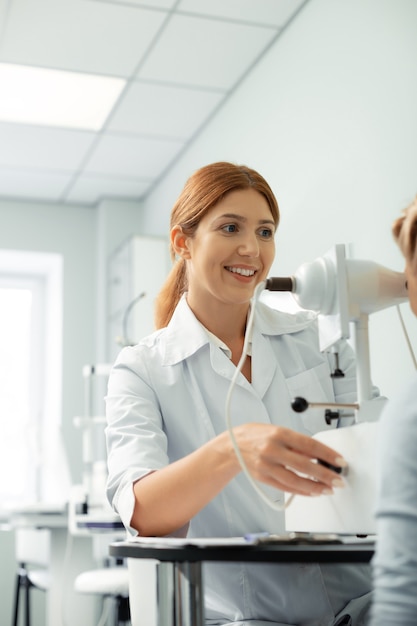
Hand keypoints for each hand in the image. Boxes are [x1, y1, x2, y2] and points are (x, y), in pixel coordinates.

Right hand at [231, 423, 345, 495]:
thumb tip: (319, 455)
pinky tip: (312, 492)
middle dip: (325, 475)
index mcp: (279, 433)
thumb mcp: (278, 430)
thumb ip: (297, 443)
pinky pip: (285, 487)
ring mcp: (266, 465)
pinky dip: (301, 491)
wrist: (232, 445)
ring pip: (294, 480)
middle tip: (338, 480)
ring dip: (314, 487)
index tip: (340, 461)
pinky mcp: (263, 478)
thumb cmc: (257, 435)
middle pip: (304, 465)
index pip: (309, 445)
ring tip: (328, 489)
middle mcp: (272, 449)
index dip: (327, 454)